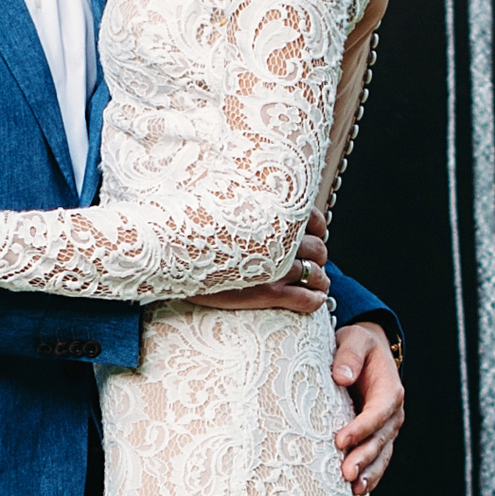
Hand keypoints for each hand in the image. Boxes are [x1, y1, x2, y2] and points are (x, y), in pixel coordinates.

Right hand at [200, 207, 329, 318]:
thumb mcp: (225, 203)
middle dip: (320, 258)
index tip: (315, 236)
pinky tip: (316, 301)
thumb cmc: (195, 228)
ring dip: (321, 281)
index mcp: (273, 215)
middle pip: (318, 249)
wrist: (173, 253)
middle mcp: (278, 240)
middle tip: (314, 263)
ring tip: (319, 284)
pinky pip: (305, 299)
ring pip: (315, 275)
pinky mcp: (268, 293)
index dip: (318, 230)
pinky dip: (315, 301)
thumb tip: (265, 194)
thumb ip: (252, 203)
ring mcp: (275, 267)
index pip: (313, 220)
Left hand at [332, 321, 402, 494]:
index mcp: (390, 389)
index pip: (378, 412)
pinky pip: (377, 459)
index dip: (362, 428)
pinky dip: (369, 475)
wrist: (366, 352)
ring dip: (369, 473)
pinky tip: (357, 491)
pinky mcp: (377, 437)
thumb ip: (349, 355)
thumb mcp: (354, 340)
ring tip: (354, 489)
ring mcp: (386, 428)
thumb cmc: (358, 345)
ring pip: (381, 455)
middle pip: (380, 439)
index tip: (340, 440)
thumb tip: (342, 377)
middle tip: (346, 473)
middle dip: (364, 458)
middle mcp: (393, 413)